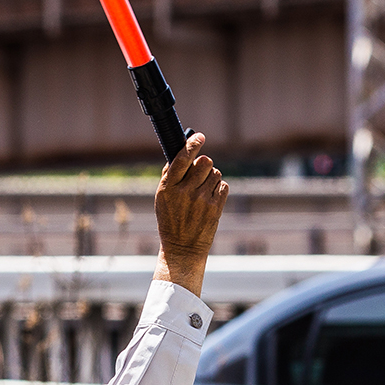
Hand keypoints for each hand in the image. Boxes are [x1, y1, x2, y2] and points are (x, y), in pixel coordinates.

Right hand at [153, 132, 228, 296]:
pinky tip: (209, 199)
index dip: (193, 144)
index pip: (182, 157)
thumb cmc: (171, 219)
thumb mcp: (162, 198)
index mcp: (168, 187)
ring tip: (202, 191)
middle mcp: (185, 191)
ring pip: (215, 173)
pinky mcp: (215, 208)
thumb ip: (170, 175)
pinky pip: (223, 186)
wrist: (182, 248)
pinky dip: (218, 189)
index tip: (200, 136)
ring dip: (211, 178)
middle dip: (204, 164)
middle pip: (205, 162)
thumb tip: (181, 151)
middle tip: (200, 173)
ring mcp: (201, 200)